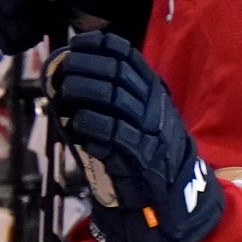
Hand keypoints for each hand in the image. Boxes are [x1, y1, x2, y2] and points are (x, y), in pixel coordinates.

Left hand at [49, 31, 222, 241]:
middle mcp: (154, 107)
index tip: (78, 43)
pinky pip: (116, 134)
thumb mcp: (141, 117)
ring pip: (116, 98)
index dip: (102, 46)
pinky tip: (75, 122)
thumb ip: (116, 97)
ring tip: (63, 90)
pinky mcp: (142, 158)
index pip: (129, 58)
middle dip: (87, 66)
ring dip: (85, 90)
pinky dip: (92, 125)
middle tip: (63, 68)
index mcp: (154, 92)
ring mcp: (151, 131)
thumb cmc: (150, 154)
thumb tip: (72, 76)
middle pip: (118, 74)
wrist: (179, 197)